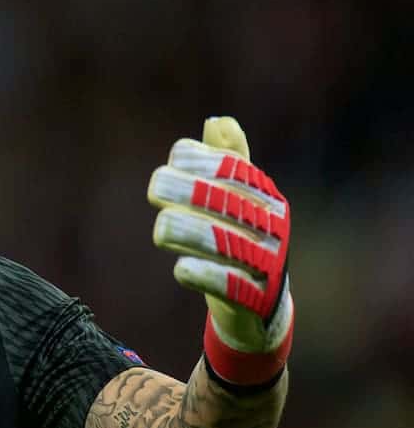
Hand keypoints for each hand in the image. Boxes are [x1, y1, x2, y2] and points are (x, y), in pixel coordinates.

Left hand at [147, 117, 293, 385]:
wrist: (262, 306)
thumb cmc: (242, 240)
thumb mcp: (238, 199)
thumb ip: (229, 159)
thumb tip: (218, 120)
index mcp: (265, 196)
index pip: (223, 164)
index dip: (188, 161)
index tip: (174, 168)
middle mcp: (269, 225)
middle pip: (211, 195)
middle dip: (173, 190)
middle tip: (158, 195)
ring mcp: (264, 261)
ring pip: (209, 237)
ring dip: (176, 228)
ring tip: (163, 231)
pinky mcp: (251, 298)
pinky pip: (216, 281)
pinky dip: (192, 271)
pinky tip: (182, 268)